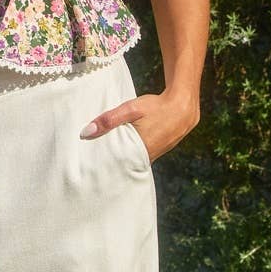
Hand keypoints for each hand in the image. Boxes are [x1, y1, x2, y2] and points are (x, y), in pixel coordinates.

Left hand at [78, 87, 198, 164]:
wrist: (184, 104)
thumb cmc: (157, 106)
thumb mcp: (130, 109)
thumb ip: (109, 120)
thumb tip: (86, 133)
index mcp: (140, 150)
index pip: (119, 165)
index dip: (107, 166)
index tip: (95, 167)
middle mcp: (150, 156)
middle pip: (128, 163)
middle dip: (115, 163)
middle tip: (98, 163)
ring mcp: (158, 153)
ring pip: (137, 159)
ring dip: (127, 157)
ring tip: (111, 155)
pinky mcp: (163, 148)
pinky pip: (146, 154)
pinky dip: (137, 151)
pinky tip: (130, 146)